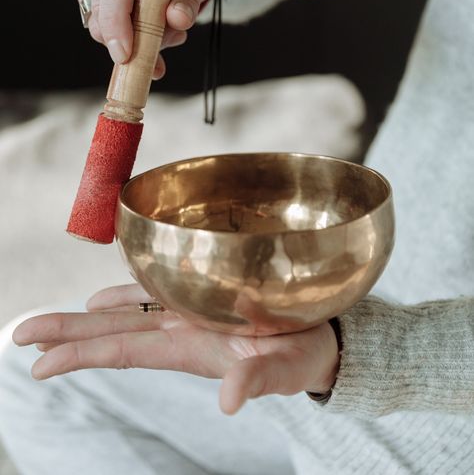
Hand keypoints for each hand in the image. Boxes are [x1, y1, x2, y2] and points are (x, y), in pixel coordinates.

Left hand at [13, 284, 339, 415]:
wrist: (319, 340)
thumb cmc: (301, 356)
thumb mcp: (281, 371)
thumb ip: (255, 383)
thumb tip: (229, 403)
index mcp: (189, 348)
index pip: (123, 351)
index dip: (80, 355)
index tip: (38, 364)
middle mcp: (180, 330)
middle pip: (112, 331)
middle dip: (65, 334)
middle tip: (19, 334)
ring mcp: (189, 314)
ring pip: (127, 312)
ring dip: (86, 316)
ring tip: (51, 320)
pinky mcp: (203, 298)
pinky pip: (155, 294)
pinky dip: (126, 293)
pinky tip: (103, 296)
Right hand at [77, 0, 220, 78]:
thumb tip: (177, 19)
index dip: (118, 17)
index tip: (125, 52)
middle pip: (103, 2)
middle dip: (124, 38)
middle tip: (152, 62)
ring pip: (97, 18)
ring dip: (131, 39)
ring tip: (166, 34)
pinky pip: (97, 24)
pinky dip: (124, 40)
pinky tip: (149, 36)